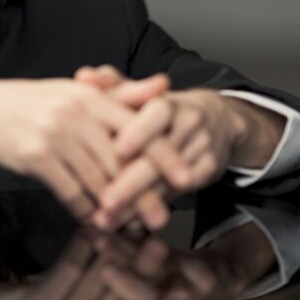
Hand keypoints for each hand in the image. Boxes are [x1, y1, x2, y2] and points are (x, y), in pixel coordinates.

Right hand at [0, 79, 153, 221]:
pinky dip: (84, 210)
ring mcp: (55, 134)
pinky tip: (94, 222)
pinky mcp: (36, 156)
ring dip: (115, 209)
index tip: (187, 179)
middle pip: (121, 160)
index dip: (165, 155)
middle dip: (144, 193)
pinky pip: (69, 191)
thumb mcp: (77, 91)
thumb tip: (165, 84)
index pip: (139, 127)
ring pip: (97, 180)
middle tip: (162, 218)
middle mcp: (76, 112)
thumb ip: (122, 93)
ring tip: (130, 227)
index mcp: (92, 96)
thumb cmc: (34, 103)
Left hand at [78, 67, 285, 229]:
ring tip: (107, 219)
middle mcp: (190, 123)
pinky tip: (128, 222)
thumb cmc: (161, 109)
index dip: (139, 132)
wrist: (214, 119)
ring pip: (168, 180)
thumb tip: (84, 76)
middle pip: (161, 155)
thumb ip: (110, 87)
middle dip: (133, 181)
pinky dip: (152, 208)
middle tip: (105, 202)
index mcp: (169, 102)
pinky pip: (179, 194)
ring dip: (137, 203)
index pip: (157, 114)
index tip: (117, 150)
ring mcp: (203, 147)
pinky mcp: (209, 171)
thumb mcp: (138, 94)